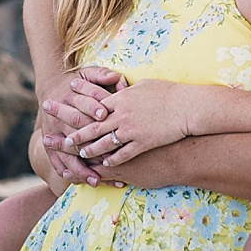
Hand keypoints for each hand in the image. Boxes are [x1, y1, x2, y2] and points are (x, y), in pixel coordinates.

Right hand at [39, 66, 128, 184]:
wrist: (49, 93)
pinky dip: (67, 173)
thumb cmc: (76, 85)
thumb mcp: (87, 73)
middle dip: (89, 144)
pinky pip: (58, 162)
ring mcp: (53, 133)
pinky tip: (80, 182)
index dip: (93, 108)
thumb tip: (115, 76)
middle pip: (75, 131)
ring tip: (96, 181)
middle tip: (106, 156)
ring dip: (81, 168)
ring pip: (67, 153)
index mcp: (70, 98)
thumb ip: (101, 75)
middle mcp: (60, 117)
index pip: (83, 103)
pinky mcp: (50, 147)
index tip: (104, 115)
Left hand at [63, 79, 189, 166]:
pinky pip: (123, 154)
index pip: (94, 106)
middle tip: (63, 141)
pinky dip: (112, 159)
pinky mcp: (142, 143)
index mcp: (121, 99)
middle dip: (77, 135)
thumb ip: (128, 89)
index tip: (67, 114)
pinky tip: (105, 164)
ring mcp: (131, 131)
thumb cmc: (168, 93)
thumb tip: (120, 87)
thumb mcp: (144, 85)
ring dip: (91, 150)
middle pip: (94, 127)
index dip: (80, 111)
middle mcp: (122, 115)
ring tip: (81, 155)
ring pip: (105, 143)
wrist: (187, 107)